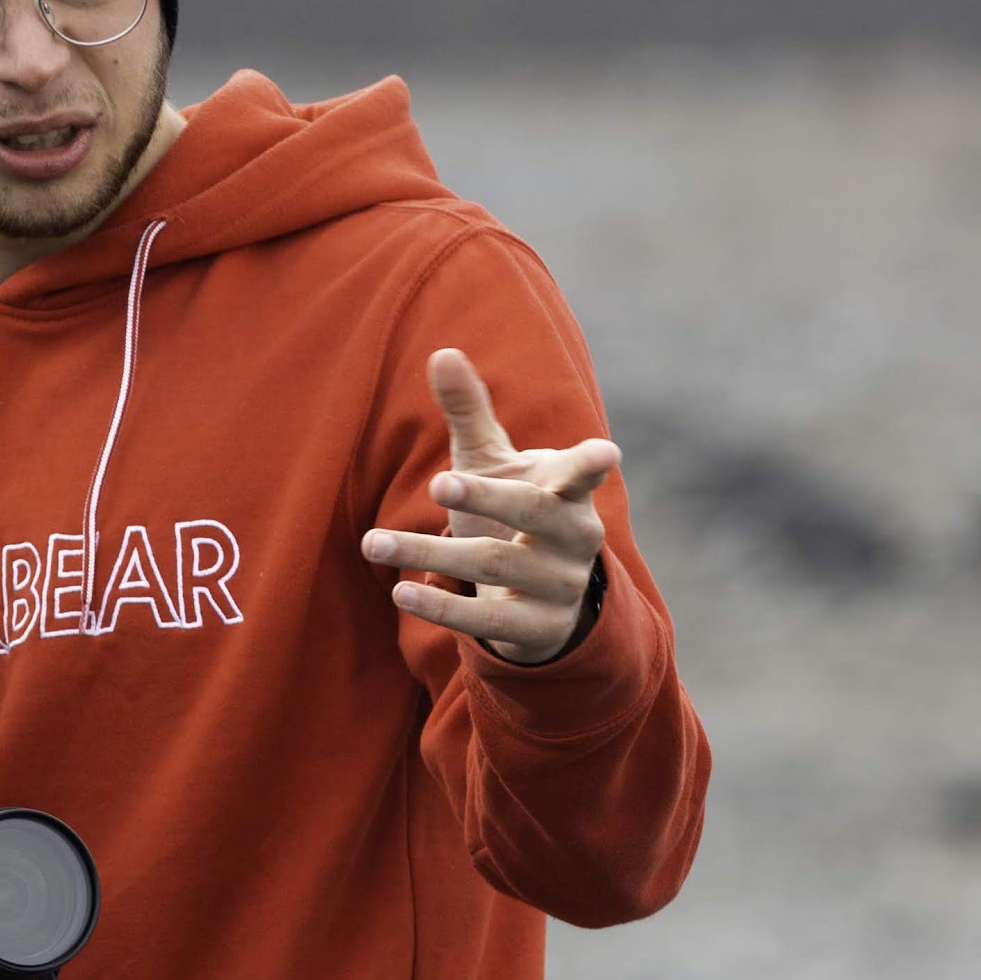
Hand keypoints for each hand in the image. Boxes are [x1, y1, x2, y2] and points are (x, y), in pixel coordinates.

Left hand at [360, 348, 616, 667]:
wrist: (546, 599)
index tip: (607, 453)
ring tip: (373, 542)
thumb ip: (471, 413)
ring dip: (429, 552)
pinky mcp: (537, 628)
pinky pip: (487, 619)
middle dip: (488, 497)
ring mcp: (559, 585)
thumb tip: (443, 352)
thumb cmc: (514, 511)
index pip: (581, 473)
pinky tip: (402, 593)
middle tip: (438, 482)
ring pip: (494, 564)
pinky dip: (443, 606)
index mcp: (568, 491)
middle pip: (533, 513)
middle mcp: (574, 537)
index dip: (591, 463)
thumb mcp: (494, 463)